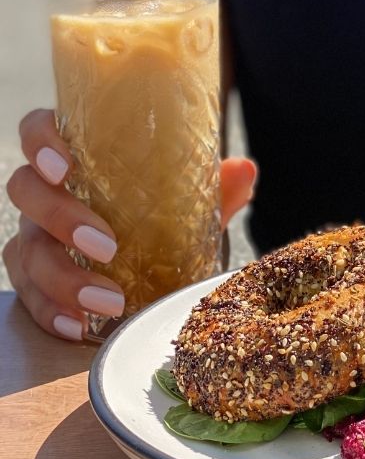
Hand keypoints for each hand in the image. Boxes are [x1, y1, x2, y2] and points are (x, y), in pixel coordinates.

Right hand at [3, 109, 256, 340]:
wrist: (160, 265)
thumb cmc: (164, 217)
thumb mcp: (191, 202)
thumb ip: (217, 186)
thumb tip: (245, 169)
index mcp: (78, 160)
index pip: (39, 131)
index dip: (40, 143)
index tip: (65, 166)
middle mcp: (49, 194)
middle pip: (26, 192)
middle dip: (60, 218)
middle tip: (107, 247)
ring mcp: (37, 237)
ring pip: (25, 250)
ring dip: (63, 279)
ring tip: (109, 302)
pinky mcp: (37, 280)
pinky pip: (30, 295)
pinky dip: (52, 312)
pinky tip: (79, 327)